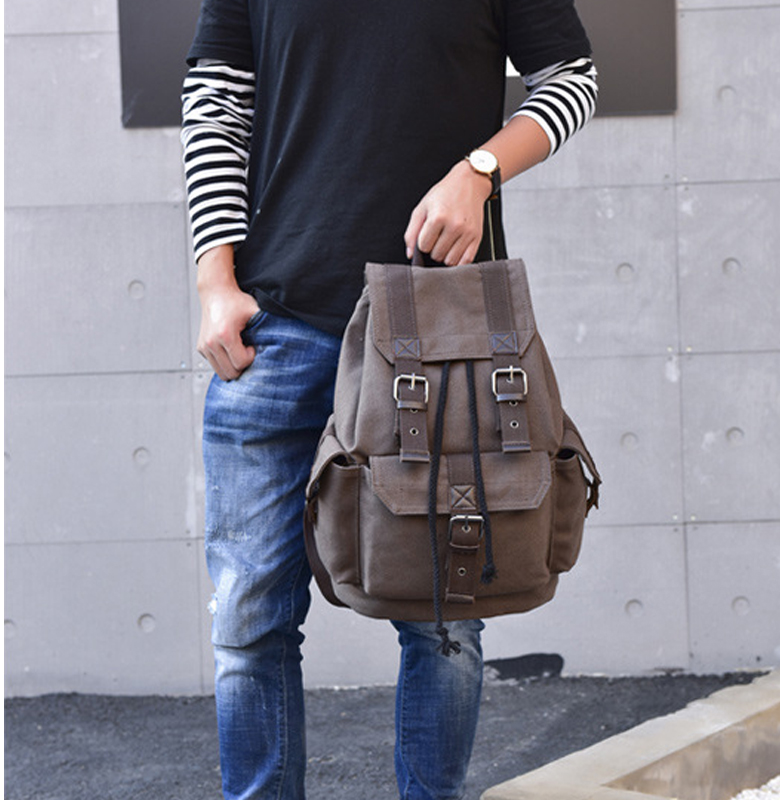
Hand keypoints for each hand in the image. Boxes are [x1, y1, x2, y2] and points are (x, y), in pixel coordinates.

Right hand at [196, 245, 259, 380]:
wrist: (216, 292)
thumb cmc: (237, 302)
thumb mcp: (257, 311)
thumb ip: (270, 325)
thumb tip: (289, 338)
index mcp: (225, 335)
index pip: (241, 363)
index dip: (250, 357)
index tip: (252, 346)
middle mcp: (211, 342)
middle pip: (230, 373)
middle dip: (242, 366)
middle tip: (247, 351)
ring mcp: (204, 346)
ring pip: (221, 373)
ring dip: (233, 367)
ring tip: (239, 351)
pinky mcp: (201, 348)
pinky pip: (215, 366)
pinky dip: (225, 363)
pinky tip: (231, 350)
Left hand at [404, 159, 492, 265]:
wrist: (469, 183)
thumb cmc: (444, 193)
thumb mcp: (422, 207)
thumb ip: (412, 231)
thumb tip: (410, 254)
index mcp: (438, 217)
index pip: (423, 246)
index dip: (422, 243)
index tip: (427, 235)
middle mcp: (454, 225)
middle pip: (436, 255)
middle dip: (434, 249)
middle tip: (438, 236)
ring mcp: (467, 232)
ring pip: (450, 261)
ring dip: (445, 256)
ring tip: (446, 242)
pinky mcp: (477, 237)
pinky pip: (466, 261)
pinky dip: (458, 261)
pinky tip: (455, 251)